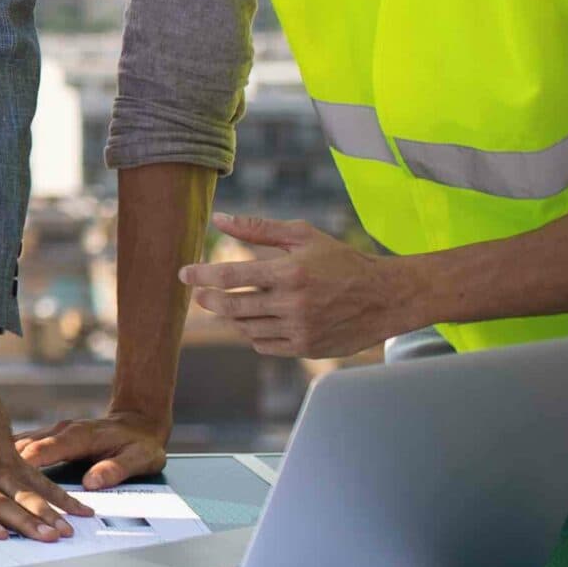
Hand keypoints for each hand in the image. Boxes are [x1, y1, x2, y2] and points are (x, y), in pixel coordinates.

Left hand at [0, 314, 91, 540]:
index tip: (1, 537)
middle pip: (0, 503)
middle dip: (25, 524)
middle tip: (46, 540)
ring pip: (24, 494)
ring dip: (46, 514)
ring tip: (64, 531)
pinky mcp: (12, 455)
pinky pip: (39, 480)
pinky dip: (60, 497)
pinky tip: (78, 511)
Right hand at [15, 411, 171, 490]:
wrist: (139, 423)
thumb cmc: (140, 444)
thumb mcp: (140, 459)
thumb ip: (116, 469)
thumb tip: (93, 481)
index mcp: (81, 436)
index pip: (51, 447)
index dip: (31, 460)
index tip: (12, 471)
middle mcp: (61, 432)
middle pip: (28, 449)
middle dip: (7, 466)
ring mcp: (52, 434)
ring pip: (19, 448)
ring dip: (0, 463)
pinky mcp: (47, 440)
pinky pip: (21, 449)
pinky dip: (4, 457)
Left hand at [180, 212, 415, 358]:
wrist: (384, 298)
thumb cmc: (340, 261)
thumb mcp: (303, 236)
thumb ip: (258, 229)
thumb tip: (219, 218)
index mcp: (290, 272)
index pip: (232, 276)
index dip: (202, 275)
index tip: (183, 273)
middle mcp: (293, 304)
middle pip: (233, 307)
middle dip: (209, 300)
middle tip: (199, 295)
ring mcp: (299, 329)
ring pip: (246, 328)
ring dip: (231, 317)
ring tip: (228, 305)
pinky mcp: (305, 348)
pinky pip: (263, 345)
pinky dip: (252, 333)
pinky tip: (255, 320)